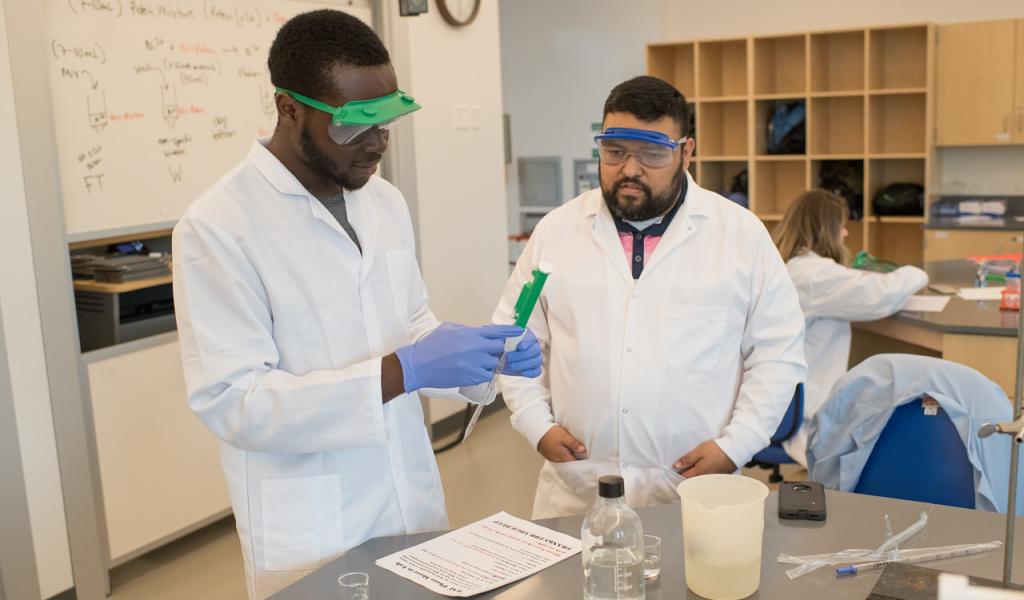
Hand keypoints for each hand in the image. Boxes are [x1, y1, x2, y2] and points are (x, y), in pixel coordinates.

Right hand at [395, 322, 520, 391]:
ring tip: (474, 362)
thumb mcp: (450, 329)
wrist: (418, 365)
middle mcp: (474, 348)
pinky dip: (483, 373)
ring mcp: (472, 363)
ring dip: (488, 363)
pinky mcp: (470, 377)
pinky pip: (486, 375)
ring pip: (493, 363)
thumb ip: (469, 330)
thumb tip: (484, 331)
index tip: (520, 332)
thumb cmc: (431, 345)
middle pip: (499, 348)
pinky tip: (471, 370)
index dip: (510, 332)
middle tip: (488, 352)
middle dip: (497, 350)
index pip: (497, 331)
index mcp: (469, 334)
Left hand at [500, 328, 541, 377]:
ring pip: (537, 361)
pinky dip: (529, 372)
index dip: (527, 342)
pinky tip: (521, 371)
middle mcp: (533, 345)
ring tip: (511, 365)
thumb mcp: (498, 336)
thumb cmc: (497, 346)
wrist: (494, 359)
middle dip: (522, 355)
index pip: (532, 337)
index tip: (519, 347)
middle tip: (509, 358)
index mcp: (526, 335)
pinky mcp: (533, 369)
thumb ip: (507, 331)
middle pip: (536, 350)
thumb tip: (519, 329)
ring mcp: (534, 357)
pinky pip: (536, 371)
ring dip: (523, 364)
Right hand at [537, 425, 586, 462]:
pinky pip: (559, 458)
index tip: (588, 457)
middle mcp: (558, 460)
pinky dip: (564, 455)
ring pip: (565, 460)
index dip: (582, 460)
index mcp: (563, 457)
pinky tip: (566, 450)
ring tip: (575, 451)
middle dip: (576, 459)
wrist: (536, 431)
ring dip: (570, 457)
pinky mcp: (550, 455)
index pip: (576, 463)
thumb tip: (583, 450)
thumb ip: (574, 444)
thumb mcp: (565, 436)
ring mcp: (553, 459)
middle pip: (571, 462)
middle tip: (583, 453)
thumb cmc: (551, 433)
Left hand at [673, 440, 736, 477]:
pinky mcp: (718, 478)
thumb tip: (676, 466)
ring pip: (699, 482)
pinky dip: (702, 478)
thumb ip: (687, 459)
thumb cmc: (717, 450)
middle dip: (686, 477)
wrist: (735, 451)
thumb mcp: (699, 451)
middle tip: (683, 470)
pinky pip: (706, 481)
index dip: (678, 473)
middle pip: (691, 481)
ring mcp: (712, 480)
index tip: (675, 470)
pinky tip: (703, 471)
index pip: (684, 477)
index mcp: (698, 473)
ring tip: (693, 470)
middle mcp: (705, 479)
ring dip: (694, 478)